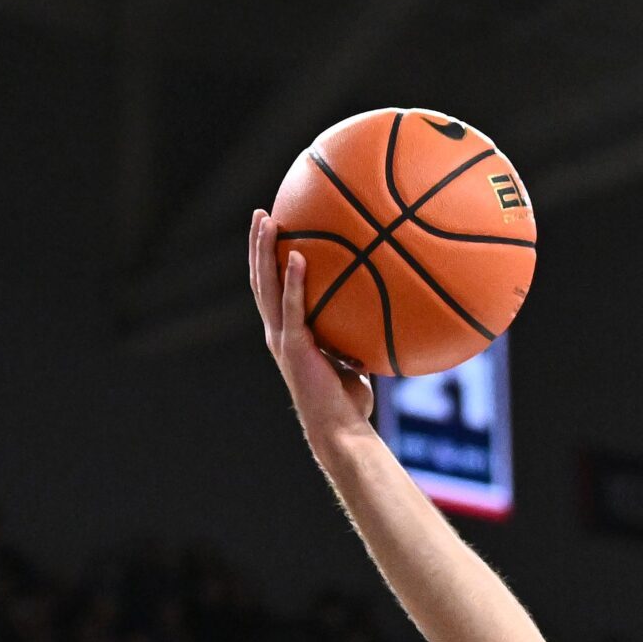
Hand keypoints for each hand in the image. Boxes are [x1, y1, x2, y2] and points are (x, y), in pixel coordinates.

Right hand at [249, 208, 377, 444]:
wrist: (340, 429)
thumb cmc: (350, 401)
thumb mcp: (354, 360)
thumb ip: (358, 337)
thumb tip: (385, 314)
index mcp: (287, 333)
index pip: (272, 290)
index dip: (267, 261)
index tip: (272, 230)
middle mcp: (277, 332)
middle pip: (260, 279)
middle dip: (258, 245)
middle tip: (261, 213)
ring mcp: (282, 339)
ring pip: (266, 287)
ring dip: (263, 251)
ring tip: (266, 220)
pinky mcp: (294, 347)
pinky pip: (292, 307)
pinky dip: (292, 281)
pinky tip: (295, 255)